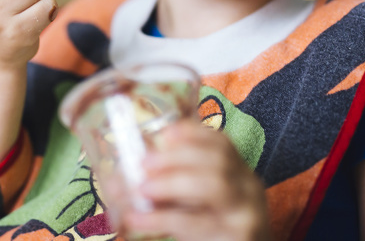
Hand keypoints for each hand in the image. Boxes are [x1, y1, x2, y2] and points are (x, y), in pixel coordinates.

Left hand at [124, 121, 270, 240]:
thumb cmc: (210, 229)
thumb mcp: (194, 205)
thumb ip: (168, 188)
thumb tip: (117, 181)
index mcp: (238, 172)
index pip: (221, 143)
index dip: (193, 133)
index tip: (165, 133)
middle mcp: (247, 188)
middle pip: (218, 160)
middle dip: (178, 157)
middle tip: (145, 163)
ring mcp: (245, 214)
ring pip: (214, 186)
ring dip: (172, 183)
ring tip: (143, 189)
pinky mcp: (237, 237)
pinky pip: (197, 223)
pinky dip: (162, 219)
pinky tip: (137, 220)